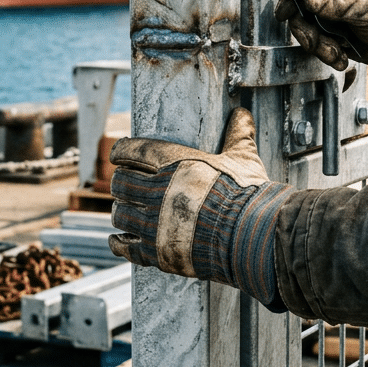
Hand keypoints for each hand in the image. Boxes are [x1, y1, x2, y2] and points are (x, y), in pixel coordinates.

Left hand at [108, 108, 291, 307]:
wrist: (249, 234)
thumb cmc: (247, 193)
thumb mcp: (244, 158)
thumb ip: (238, 135)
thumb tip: (242, 114)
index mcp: (173, 163)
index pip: (133, 151)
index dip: (122, 151)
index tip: (119, 154)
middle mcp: (156, 192)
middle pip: (120, 183)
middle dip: (121, 181)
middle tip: (126, 183)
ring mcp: (154, 224)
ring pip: (120, 213)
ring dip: (122, 210)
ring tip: (127, 210)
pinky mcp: (157, 252)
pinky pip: (125, 247)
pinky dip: (118, 243)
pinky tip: (117, 240)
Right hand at [273, 0, 367, 72]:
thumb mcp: (366, 4)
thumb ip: (337, 2)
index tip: (286, 9)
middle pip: (300, 7)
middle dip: (305, 28)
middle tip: (313, 42)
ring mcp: (331, 14)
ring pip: (307, 29)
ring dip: (318, 45)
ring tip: (336, 53)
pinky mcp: (333, 34)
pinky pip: (318, 44)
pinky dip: (327, 54)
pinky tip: (342, 57)